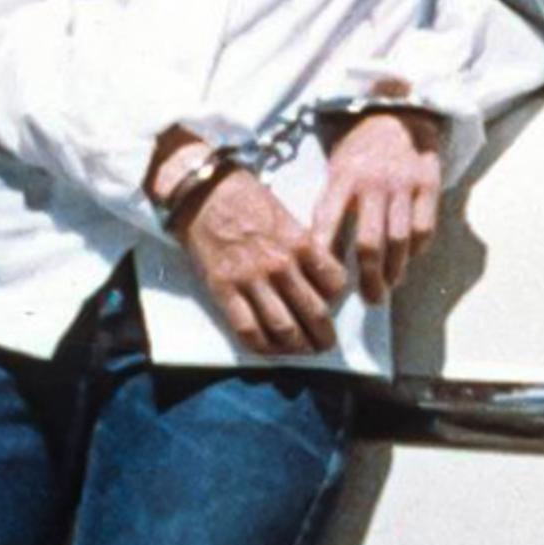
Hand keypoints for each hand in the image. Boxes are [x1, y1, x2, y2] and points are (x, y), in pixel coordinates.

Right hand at [164, 153, 349, 356]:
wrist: (206, 193)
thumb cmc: (248, 200)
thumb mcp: (288, 218)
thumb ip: (304, 248)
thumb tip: (318, 278)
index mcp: (301, 243)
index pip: (335, 283)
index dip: (338, 301)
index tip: (334, 308)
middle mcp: (281, 264)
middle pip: (314, 312)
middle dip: (324, 335)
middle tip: (325, 344)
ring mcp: (251, 279)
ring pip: (284, 327)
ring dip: (297, 347)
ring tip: (301, 351)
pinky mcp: (224, 289)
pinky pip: (248, 330)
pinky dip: (262, 347)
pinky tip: (270, 350)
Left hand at [314, 108, 444, 302]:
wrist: (400, 112)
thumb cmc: (362, 151)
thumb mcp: (337, 171)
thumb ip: (330, 208)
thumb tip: (320, 257)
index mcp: (343, 178)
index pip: (329, 227)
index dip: (327, 262)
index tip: (327, 287)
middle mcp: (373, 182)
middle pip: (369, 243)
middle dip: (368, 278)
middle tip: (370, 299)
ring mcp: (404, 183)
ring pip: (399, 241)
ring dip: (395, 270)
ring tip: (389, 285)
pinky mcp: (429, 183)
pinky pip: (424, 227)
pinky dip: (417, 250)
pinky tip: (409, 259)